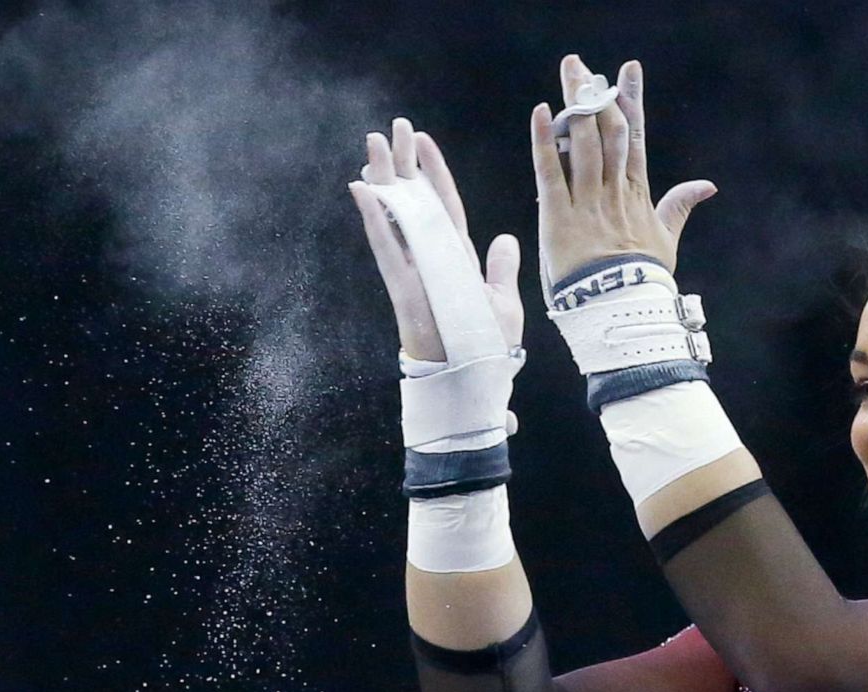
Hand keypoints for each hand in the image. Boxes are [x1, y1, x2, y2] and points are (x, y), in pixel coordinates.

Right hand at [349, 117, 522, 361]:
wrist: (474, 386)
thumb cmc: (489, 352)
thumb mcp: (503, 304)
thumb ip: (500, 270)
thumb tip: (505, 239)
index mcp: (459, 259)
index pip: (445, 205)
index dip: (434, 173)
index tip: (423, 141)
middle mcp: (433, 259)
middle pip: (415, 201)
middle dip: (403, 165)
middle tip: (392, 128)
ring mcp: (415, 271)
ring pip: (395, 216)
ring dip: (383, 180)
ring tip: (372, 145)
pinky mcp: (403, 288)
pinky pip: (387, 248)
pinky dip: (375, 219)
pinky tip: (362, 189)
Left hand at [530, 55, 716, 285]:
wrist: (623, 307)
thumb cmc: (644, 277)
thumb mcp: (666, 239)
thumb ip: (679, 207)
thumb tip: (707, 185)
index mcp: (636, 192)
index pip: (633, 135)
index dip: (630, 99)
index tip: (626, 69)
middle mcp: (612, 189)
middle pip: (605, 130)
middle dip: (594, 94)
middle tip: (580, 65)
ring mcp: (586, 201)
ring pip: (581, 143)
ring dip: (573, 105)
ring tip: (567, 73)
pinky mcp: (558, 216)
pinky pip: (550, 171)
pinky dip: (544, 140)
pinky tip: (542, 111)